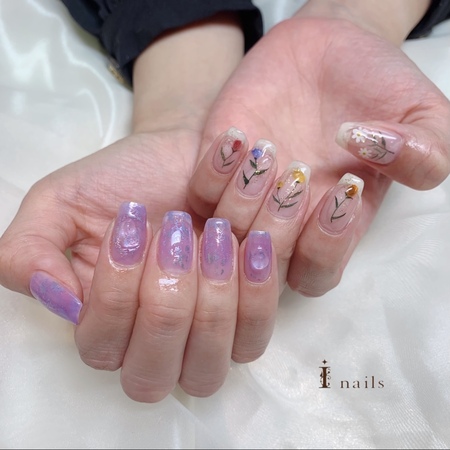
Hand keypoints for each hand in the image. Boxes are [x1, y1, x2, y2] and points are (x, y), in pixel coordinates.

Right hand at [0, 13, 279, 401]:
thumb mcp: (61, 202)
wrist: (188, 156)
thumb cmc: (128, 179)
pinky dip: (255, 293)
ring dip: (211, 297)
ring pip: (206, 366)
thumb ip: (29, 252)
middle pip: (154, 370)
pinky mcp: (247, 322)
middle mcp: (152, 343)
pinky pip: (253, 339)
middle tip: (178, 230)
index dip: (117, 290)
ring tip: (218, 232)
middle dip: (166, 297)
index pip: (101, 346)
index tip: (135, 219)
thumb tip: (57, 300)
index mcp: (102, 322)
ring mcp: (203, 340)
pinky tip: (253, 244)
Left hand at [189, 5, 449, 296]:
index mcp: (333, 221)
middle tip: (299, 169)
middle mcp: (286, 216)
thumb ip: (425, 152)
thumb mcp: (424, 117)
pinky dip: (212, 173)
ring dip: (242, 199)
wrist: (328, 45)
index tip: (345, 187)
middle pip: (263, 266)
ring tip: (269, 147)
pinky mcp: (217, 166)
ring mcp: (248, 193)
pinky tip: (239, 135)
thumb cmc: (376, 83)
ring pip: (226, 235)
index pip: (317, 272)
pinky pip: (199, 194)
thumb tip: (376, 152)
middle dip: (277, 226)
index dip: (325, 247)